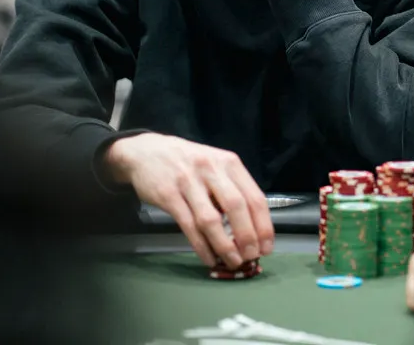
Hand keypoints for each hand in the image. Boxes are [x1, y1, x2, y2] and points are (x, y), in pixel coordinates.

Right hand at [104, 133, 273, 267]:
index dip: (263, 225)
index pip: (254, 197)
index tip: (267, 247)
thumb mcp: (216, 165)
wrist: (146, 151)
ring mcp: (189, 181)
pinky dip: (201, 245)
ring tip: (232, 262)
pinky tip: (209, 258)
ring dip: (224, 245)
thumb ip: (233, 189)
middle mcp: (212, 170)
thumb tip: (252, 227)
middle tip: (251, 257)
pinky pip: (189, 225)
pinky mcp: (168, 195)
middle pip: (236, 207)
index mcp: (230, 163)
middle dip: (247, 236)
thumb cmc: (188, 162)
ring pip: (211, 219)